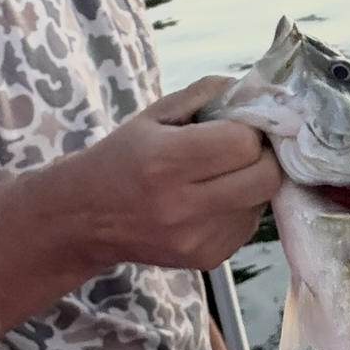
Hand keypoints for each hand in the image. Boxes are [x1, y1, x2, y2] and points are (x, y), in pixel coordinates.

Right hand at [60, 78, 281, 275]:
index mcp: (165, 161)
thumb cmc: (121, 158)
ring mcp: (196, 239)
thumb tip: (256, 90)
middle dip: (263, 157)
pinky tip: (212, 201)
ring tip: (221, 176)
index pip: (244, 143)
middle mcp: (182, 206)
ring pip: (261, 203)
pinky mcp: (206, 258)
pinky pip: (247, 226)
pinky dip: (240, 208)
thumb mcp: (154, 115)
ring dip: (251, 183)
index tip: (238, 125)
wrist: (83, 218)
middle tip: (244, 149)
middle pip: (265, 178)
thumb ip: (206, 95)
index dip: (249, 129)